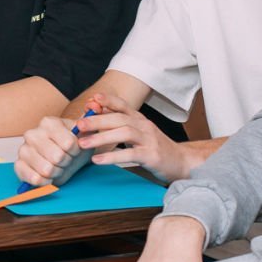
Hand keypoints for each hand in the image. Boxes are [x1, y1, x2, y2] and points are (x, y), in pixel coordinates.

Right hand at [15, 115, 86, 185]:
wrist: (67, 159)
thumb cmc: (75, 145)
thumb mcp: (86, 133)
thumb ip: (89, 124)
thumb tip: (92, 112)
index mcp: (49, 123)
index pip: (68, 143)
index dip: (76, 151)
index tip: (75, 149)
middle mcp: (33, 134)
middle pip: (57, 157)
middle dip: (66, 162)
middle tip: (66, 160)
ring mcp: (23, 149)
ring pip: (46, 169)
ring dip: (57, 172)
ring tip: (57, 166)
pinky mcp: (19, 165)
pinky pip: (34, 178)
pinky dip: (45, 182)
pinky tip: (48, 177)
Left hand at [79, 92, 205, 181]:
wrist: (182, 162)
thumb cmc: (155, 148)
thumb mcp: (139, 133)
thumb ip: (120, 125)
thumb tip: (97, 114)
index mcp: (140, 119)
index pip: (123, 105)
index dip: (108, 100)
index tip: (92, 99)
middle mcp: (145, 126)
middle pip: (119, 118)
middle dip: (97, 120)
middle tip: (79, 125)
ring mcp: (149, 140)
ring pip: (124, 133)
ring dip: (101, 137)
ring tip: (83, 143)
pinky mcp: (152, 156)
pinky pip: (130, 154)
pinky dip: (112, 156)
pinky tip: (98, 159)